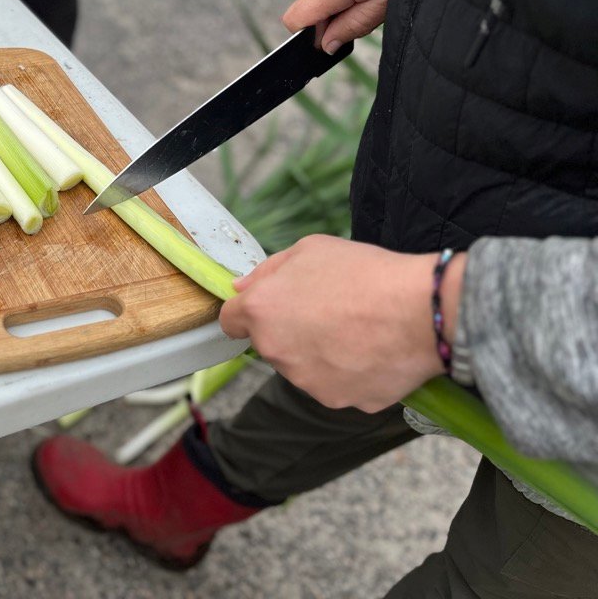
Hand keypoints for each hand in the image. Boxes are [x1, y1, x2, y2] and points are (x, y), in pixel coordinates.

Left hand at [219, 236, 464, 412]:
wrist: (421, 311)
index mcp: (261, 312)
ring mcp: (307, 382)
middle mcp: (276, 352)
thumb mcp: (310, 250)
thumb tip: (241, 288)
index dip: (248, 312)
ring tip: (356, 329)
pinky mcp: (338, 402)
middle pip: (271, 344)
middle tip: (329, 311)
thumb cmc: (365, 273)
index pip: (230, 321)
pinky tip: (372, 351)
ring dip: (319, 353)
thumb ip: (267, 271)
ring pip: (303, 367)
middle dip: (290, 330)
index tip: (270, 308)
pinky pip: (337, 385)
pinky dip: (349, 373)